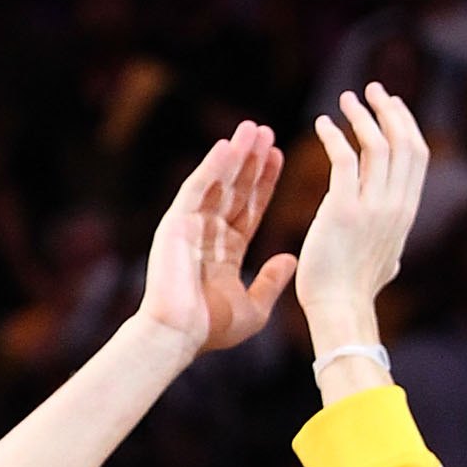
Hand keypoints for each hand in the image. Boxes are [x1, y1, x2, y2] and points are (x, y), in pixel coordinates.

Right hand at [138, 121, 296, 357]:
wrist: (178, 337)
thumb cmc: (211, 329)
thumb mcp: (254, 308)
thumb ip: (271, 282)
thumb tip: (290, 259)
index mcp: (225, 251)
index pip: (249, 208)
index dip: (264, 182)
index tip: (279, 156)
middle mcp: (207, 234)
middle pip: (234, 189)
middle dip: (251, 161)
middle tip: (266, 132)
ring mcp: (190, 226)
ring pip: (217, 183)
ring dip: (235, 155)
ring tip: (253, 129)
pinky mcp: (176, 224)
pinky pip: (197, 189)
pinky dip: (211, 167)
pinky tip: (228, 145)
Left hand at [296, 82, 428, 349]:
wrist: (339, 310)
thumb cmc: (355, 292)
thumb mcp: (387, 263)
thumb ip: (391, 245)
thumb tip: (396, 252)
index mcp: (406, 212)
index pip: (416, 156)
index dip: (406, 125)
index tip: (392, 105)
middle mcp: (395, 205)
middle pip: (403, 142)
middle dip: (389, 109)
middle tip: (372, 89)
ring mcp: (372, 207)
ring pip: (376, 145)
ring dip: (361, 116)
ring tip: (345, 99)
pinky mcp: (342, 209)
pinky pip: (342, 160)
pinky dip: (333, 136)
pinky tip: (322, 124)